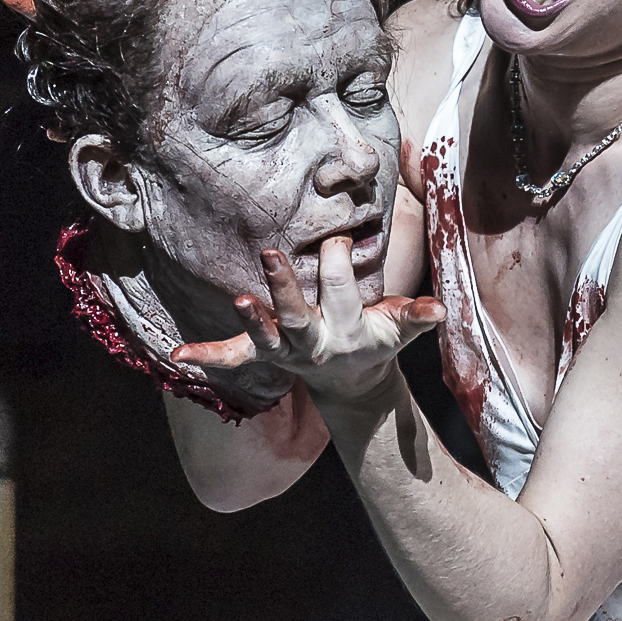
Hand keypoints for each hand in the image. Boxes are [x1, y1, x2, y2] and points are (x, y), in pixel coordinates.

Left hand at [173, 235, 442, 410]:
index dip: (337, 259)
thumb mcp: (399, 330)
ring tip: (239, 298)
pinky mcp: (263, 355)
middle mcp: (312, 343)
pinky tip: (179, 354)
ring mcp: (284, 351)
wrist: (352, 382)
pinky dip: (207, 356)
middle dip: (284, 286)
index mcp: (347, 331)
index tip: (337, 238)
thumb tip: (442, 308)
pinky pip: (232, 358)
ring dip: (251, 319)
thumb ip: (417, 316)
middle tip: (270, 253)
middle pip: (298, 315)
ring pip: (265, 336)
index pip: (341, 288)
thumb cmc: (375, 339)